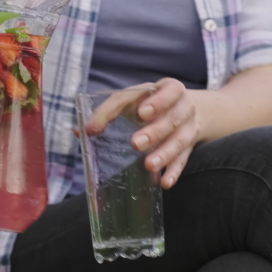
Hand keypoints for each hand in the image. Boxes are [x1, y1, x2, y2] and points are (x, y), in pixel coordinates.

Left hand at [84, 79, 203, 188]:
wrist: (185, 108)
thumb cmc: (150, 102)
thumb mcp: (133, 99)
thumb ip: (109, 111)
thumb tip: (82, 131)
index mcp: (169, 89)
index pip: (167, 92)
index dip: (158, 102)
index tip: (142, 113)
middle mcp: (184, 107)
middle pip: (173, 119)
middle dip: (155, 132)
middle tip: (136, 144)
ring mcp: (189, 128)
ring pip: (180, 141)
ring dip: (164, 154)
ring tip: (148, 166)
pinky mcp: (189, 147)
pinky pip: (183, 160)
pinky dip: (174, 172)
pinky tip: (165, 182)